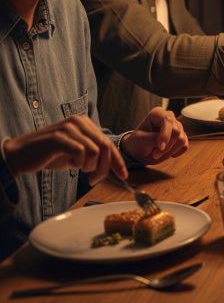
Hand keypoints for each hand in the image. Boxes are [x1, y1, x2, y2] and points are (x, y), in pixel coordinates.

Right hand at [3, 115, 125, 184]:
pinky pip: (81, 153)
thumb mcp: (76, 152)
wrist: (20, 155)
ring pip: (96, 151)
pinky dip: (78, 163)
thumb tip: (112, 164)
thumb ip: (93, 153)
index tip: (124, 175)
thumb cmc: (49, 155)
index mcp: (85, 123)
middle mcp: (79, 122)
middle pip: (106, 147)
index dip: (118, 161)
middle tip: (94, 180)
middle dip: (106, 168)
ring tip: (78, 169)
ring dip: (90, 167)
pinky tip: (70, 165)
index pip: (108, 142)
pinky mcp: (60, 137)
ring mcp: (69, 128)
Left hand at [122, 107, 188, 164]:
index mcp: (157, 113)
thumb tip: (165, 143)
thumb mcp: (139, 140)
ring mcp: (177, 127)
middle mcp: (169, 118)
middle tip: (155, 155)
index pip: (168, 121)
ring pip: (182, 140)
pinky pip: (184, 146)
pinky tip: (166, 153)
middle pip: (176, 132)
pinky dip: (175, 152)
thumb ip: (152, 138)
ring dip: (169, 151)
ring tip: (157, 154)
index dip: (166, 135)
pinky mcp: (182, 137)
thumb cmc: (137, 143)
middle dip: (167, 146)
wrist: (140, 152)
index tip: (160, 147)